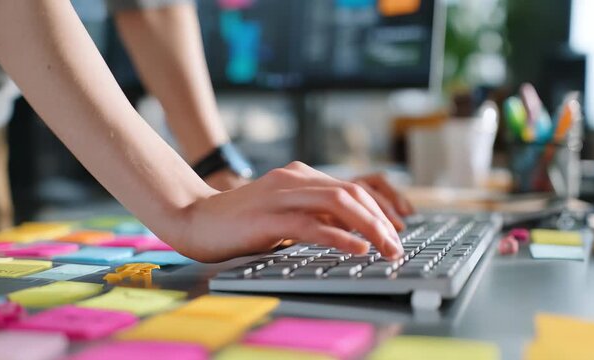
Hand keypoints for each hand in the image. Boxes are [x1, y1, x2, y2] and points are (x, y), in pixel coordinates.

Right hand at [173, 162, 403, 262]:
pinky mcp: (268, 217)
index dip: (380, 208)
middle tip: (397, 245)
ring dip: (370, 227)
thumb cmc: (241, 221)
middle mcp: (295, 179)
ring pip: (338, 204)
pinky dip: (340, 237)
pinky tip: (358, 249)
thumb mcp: (284, 212)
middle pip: (352, 193)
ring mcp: (281, 195)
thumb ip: (313, 215)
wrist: (196, 219)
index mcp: (300, 176)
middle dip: (381, 220)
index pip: (352, 186)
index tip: (396, 230)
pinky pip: (312, 225)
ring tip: (387, 248)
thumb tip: (353, 232)